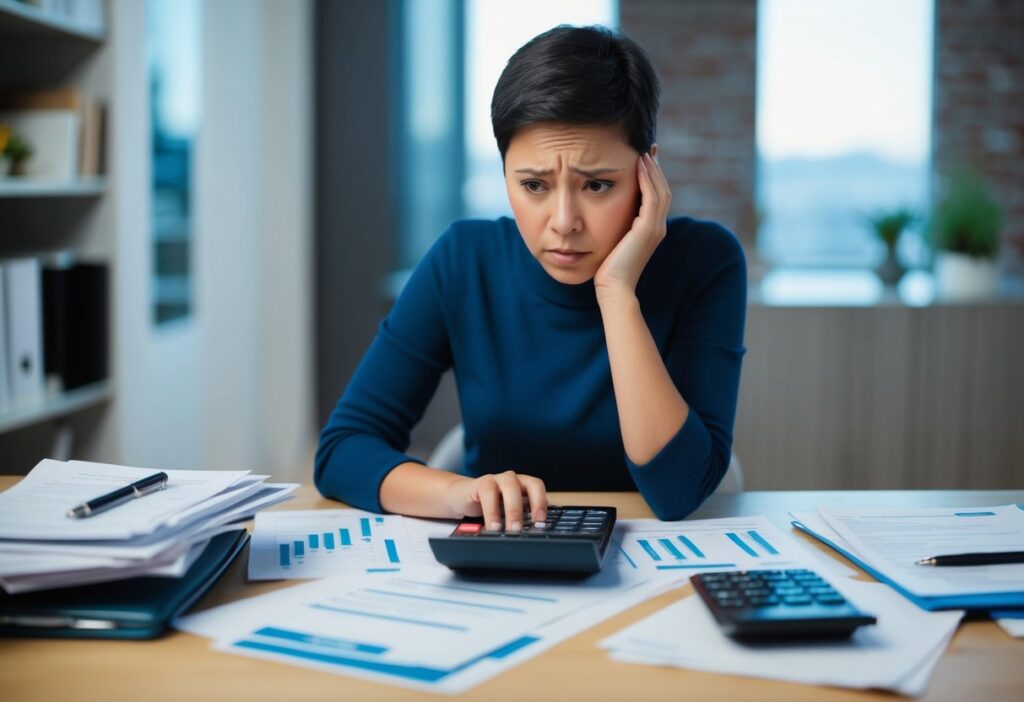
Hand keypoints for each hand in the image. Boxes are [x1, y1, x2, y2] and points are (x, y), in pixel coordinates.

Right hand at [445, 470, 547, 531]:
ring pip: (511, 487)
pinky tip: (493, 526)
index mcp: (523, 485)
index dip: (542, 502)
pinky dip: (492, 512)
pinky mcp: (480, 484)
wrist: (459, 497)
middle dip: (533, 506)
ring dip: (513, 510)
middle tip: (533, 526)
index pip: (538, 487)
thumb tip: (529, 539)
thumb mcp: (506, 514)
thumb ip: (518, 520)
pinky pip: (488, 493)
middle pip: (530, 485)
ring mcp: (497, 479)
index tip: (541, 522)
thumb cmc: (488, 506)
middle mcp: (513, 479)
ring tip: (512, 530)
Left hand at [594, 152, 671, 303]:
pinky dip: (647, 179)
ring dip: (652, 169)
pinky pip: (651, 197)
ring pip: (660, 190)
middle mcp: (658, 227)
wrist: (612, 288)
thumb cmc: (607, 269)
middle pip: (662, 189)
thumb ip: (615, 226)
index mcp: (651, 229)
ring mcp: (655, 228)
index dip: (652, 177)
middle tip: (648, 148)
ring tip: (643, 152)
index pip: (656, 196)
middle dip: (656, 168)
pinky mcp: (648, 229)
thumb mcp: (613, 241)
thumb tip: (604, 212)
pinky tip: (639, 165)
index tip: (644, 159)